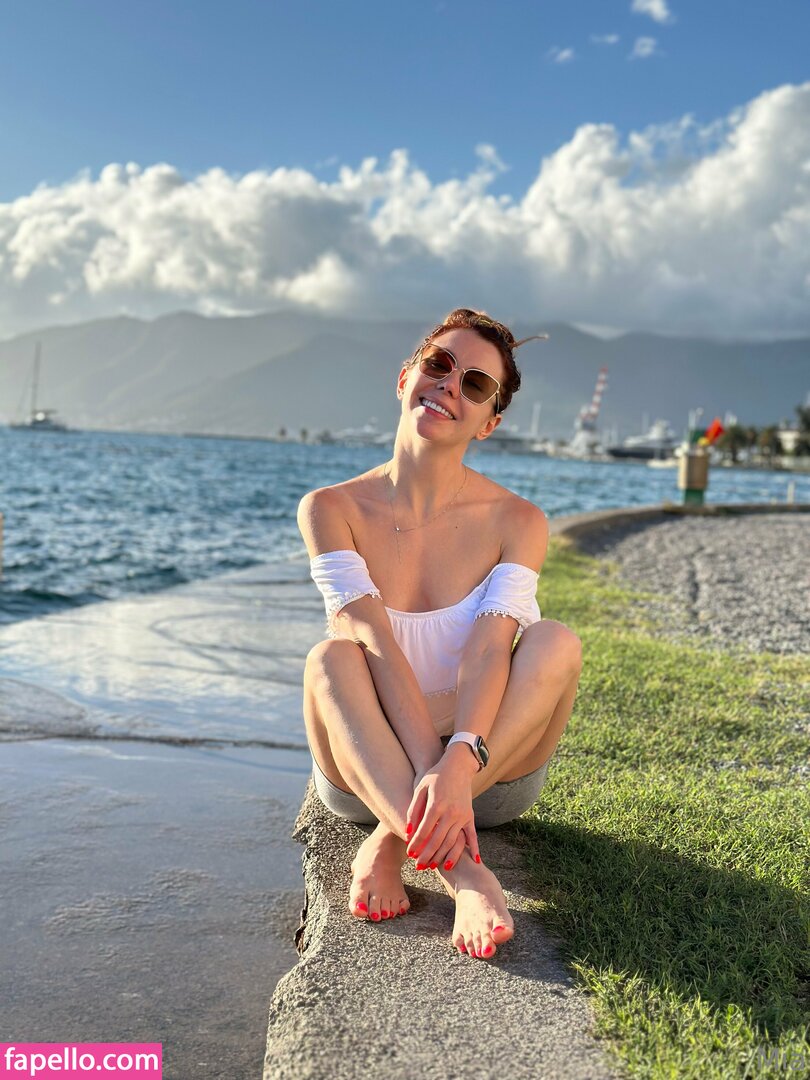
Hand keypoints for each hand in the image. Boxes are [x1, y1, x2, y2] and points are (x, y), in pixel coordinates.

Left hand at [406, 751, 480, 869]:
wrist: (458, 765)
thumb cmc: (436, 776)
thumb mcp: (420, 789)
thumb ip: (414, 811)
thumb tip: (408, 832)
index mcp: (437, 805)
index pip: (424, 831)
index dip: (416, 844)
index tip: (410, 853)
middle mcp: (451, 812)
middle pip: (438, 841)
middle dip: (427, 855)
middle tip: (418, 866)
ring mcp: (463, 815)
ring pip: (452, 842)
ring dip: (443, 856)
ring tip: (433, 866)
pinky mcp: (470, 816)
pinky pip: (472, 836)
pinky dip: (474, 849)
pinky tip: (474, 862)